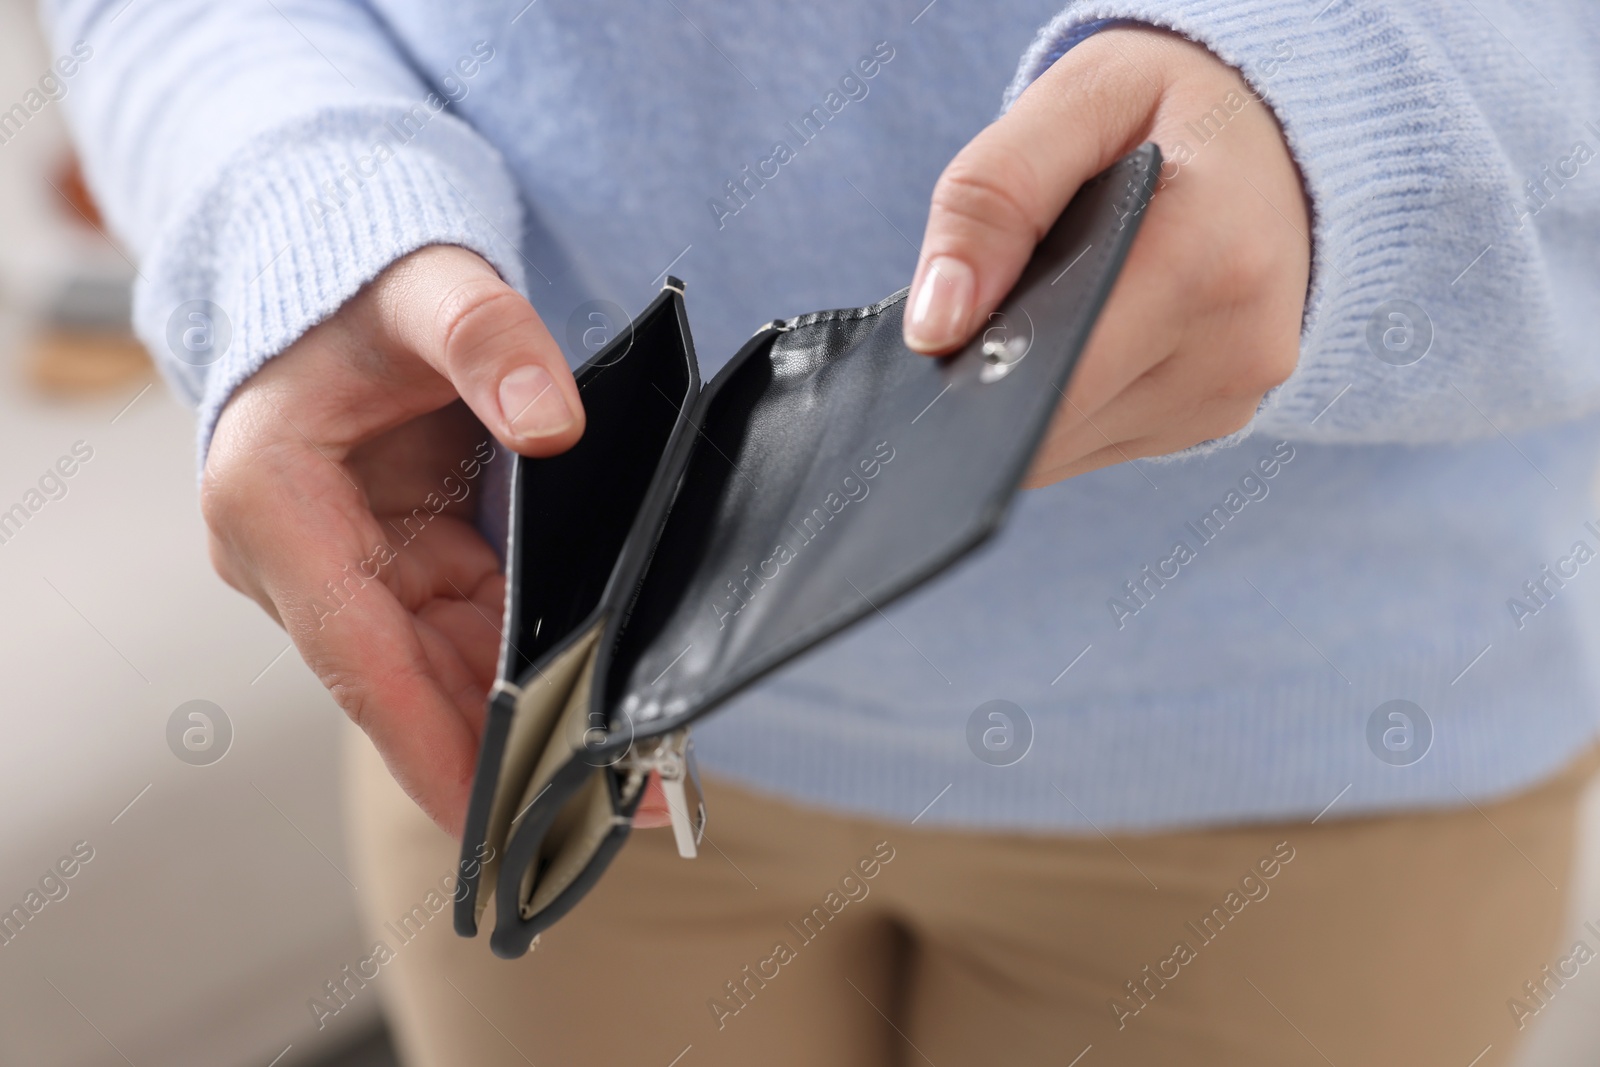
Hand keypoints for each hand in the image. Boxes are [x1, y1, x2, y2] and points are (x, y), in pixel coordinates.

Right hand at [203, 245, 587, 835]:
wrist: (351, 276)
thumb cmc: (367, 281)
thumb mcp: (429, 288)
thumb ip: (487, 341)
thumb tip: (552, 422)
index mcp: (270, 500)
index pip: (355, 650)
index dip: (425, 740)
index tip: (487, 819)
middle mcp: (293, 556)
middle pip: (404, 682)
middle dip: (494, 751)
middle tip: (593, 807)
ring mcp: (344, 569)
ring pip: (440, 671)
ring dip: (517, 721)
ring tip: (613, 774)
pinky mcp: (392, 567)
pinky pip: (461, 638)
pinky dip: (522, 670)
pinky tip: (588, 702)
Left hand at [903, 28, 1308, 486]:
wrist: (1294, 130)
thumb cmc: (1175, 106)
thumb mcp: (1080, 99)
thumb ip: (993, 198)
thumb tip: (935, 327)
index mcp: (1205, 262)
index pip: (1057, 382)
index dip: (978, 379)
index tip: (939, 345)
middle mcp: (1233, 348)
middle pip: (1055, 426)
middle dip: (995, 383)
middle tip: (982, 306)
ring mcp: (1232, 395)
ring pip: (1071, 446)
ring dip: (1031, 397)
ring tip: (1043, 306)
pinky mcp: (1220, 417)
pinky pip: (1104, 441)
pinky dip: (1070, 400)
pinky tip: (1077, 334)